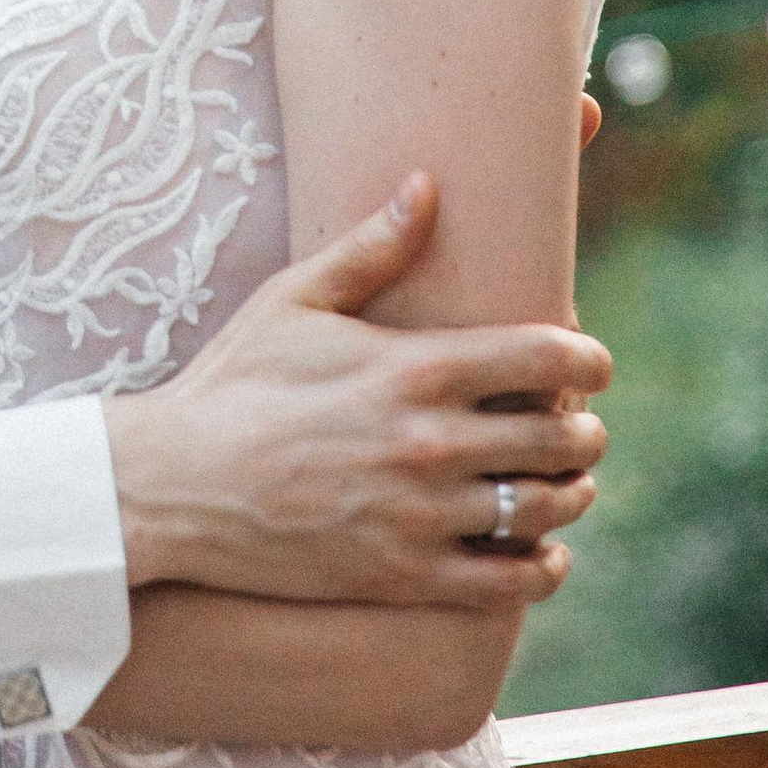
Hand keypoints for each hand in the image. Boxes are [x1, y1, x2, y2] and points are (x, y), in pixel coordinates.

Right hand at [102, 173, 609, 610]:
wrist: (176, 487)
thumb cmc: (233, 383)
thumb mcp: (293, 300)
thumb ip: (372, 247)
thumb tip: (427, 185)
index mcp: (413, 368)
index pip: (546, 358)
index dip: (588, 356)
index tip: (592, 360)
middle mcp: (430, 444)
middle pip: (562, 437)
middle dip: (585, 426)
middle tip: (578, 421)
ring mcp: (421, 516)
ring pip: (546, 510)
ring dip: (572, 492)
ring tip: (565, 480)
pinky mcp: (405, 576)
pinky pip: (510, 582)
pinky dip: (542, 567)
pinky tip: (540, 550)